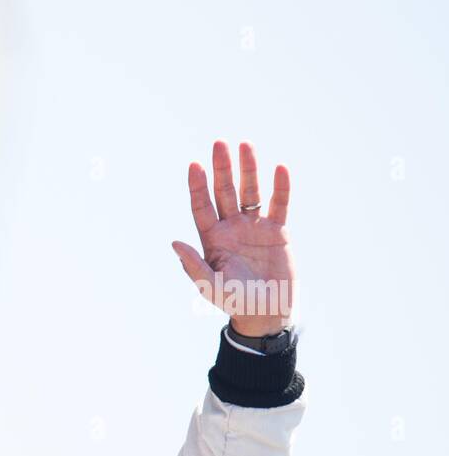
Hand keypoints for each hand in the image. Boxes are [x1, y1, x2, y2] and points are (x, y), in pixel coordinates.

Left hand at [172, 141, 293, 336]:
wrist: (266, 313)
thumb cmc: (234, 302)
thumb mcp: (209, 286)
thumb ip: (193, 265)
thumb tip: (174, 242)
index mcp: (212, 239)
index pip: (202, 206)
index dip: (197, 186)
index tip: (194, 165)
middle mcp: (231, 228)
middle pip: (224, 191)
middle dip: (221, 168)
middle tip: (218, 143)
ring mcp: (255, 227)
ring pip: (251, 191)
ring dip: (248, 169)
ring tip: (245, 144)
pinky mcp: (278, 231)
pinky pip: (279, 204)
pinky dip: (280, 187)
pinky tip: (279, 167)